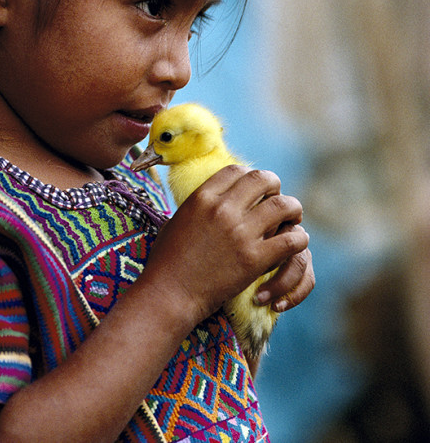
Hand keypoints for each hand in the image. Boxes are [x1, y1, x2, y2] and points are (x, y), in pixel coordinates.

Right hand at [141, 165, 307, 326]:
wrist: (168, 295)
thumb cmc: (167, 260)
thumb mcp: (177, 219)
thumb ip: (198, 204)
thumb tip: (214, 196)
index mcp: (203, 197)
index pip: (237, 170)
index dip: (250, 176)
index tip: (254, 189)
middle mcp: (223, 209)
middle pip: (263, 179)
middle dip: (275, 186)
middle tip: (277, 199)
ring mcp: (240, 233)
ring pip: (284, 206)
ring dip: (293, 210)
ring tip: (293, 218)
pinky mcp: (254, 259)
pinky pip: (290, 240)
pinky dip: (298, 238)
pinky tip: (295, 242)